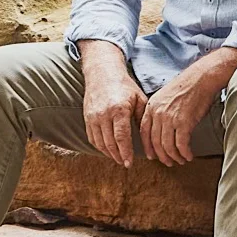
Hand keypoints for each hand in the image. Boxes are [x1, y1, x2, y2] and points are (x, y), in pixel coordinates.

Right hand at [79, 40, 145, 167]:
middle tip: (125, 163)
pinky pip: (92, 138)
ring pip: (100, 143)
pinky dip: (100, 147)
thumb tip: (149, 140)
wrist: (102, 73)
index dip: (125, 153)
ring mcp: (93, 116)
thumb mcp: (139, 100)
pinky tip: (108, 150)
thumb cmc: (125, 86)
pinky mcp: (86, 117)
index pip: (121, 137)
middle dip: (118, 156)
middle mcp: (103, 114)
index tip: (129, 163)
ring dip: (109, 153)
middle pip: (110, 143)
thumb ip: (143, 120)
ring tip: (118, 158)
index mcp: (119, 109)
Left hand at [138, 48, 236, 166]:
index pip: (144, 132)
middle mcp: (158, 113)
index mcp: (152, 106)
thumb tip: (161, 129)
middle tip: (169, 162)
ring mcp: (170, 118)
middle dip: (162, 156)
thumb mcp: (166, 97)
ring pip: (167, 146)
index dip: (148, 146)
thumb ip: (160, 111)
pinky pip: (181, 145)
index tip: (152, 156)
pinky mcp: (183, 123)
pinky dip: (184, 153)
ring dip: (174, 157)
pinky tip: (189, 156)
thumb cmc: (187, 87)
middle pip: (155, 142)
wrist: (201, 78)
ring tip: (181, 160)